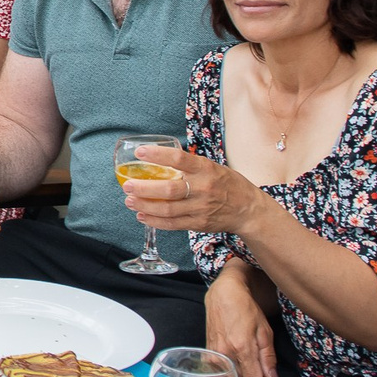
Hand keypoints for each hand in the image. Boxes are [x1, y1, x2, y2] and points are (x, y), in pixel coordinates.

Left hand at [119, 143, 262, 234]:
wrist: (249, 209)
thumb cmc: (227, 184)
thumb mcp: (212, 167)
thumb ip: (189, 165)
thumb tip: (158, 157)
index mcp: (206, 169)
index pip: (180, 159)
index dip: (158, 155)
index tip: (140, 152)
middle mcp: (204, 188)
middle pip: (169, 190)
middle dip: (144, 188)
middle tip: (127, 185)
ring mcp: (201, 208)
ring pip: (168, 210)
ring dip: (145, 206)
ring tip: (129, 201)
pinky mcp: (199, 224)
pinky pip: (173, 224)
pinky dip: (155, 221)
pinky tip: (142, 216)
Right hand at [204, 270, 281, 376]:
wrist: (223, 295)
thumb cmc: (245, 308)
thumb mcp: (264, 331)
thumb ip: (268, 357)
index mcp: (241, 348)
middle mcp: (225, 353)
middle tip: (268, 376)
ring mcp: (214, 353)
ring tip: (255, 367)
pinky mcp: (208, 352)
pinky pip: (222, 371)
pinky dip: (234, 372)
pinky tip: (241, 364)